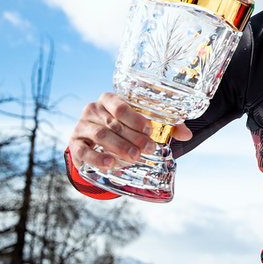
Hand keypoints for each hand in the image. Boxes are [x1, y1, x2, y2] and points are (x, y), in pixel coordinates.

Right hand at [68, 93, 192, 169]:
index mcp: (110, 100)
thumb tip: (187, 134)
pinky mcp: (75, 143)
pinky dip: (97, 157)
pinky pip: (83, 150)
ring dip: (118, 147)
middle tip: (148, 149)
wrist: (96, 142)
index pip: (120, 104)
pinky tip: (110, 163)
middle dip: (132, 137)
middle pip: (113, 122)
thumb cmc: (123, 128)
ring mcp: (82, 126)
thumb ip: (165, 127)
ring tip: (134, 157)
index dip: (135, 118)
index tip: (150, 130)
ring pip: (100, 135)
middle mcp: (93, 110)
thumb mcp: (142, 124)